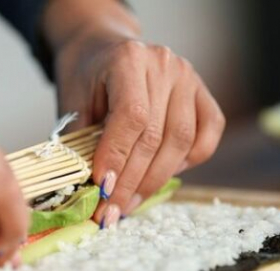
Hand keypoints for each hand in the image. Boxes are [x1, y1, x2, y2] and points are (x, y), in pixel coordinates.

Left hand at [45, 0, 225, 226]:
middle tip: (111, 212)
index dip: (118, 158)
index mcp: (128, 60)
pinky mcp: (202, 93)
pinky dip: (188, 162)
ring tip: (129, 204)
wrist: (101, 49)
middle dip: (132, 183)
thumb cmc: (85, 78)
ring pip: (181, 142)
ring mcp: (188, 78)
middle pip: (156, 136)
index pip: (131, 117)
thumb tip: (91, 191)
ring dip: (154, 181)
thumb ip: (82, 142)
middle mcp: (165, 66)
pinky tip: (162, 176)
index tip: (102, 190)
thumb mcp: (73, 103)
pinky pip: (206, 136)